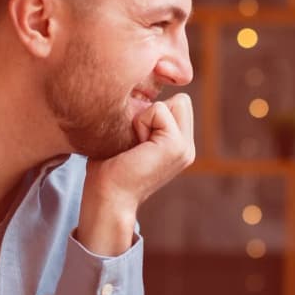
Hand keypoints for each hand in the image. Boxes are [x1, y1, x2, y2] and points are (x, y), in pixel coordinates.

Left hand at [76, 93, 194, 254]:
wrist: (108, 200)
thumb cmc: (107, 171)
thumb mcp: (130, 139)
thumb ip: (142, 120)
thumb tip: (136, 94)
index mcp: (179, 147)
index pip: (178, 104)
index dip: (152, 112)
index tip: (135, 140)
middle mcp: (187, 148)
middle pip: (180, 101)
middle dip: (154, 111)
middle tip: (136, 141)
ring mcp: (185, 148)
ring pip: (173, 102)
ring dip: (146, 117)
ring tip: (135, 145)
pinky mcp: (177, 146)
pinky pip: (159, 110)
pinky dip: (141, 122)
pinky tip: (135, 147)